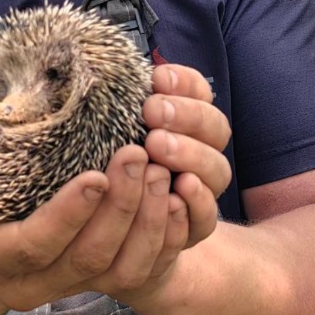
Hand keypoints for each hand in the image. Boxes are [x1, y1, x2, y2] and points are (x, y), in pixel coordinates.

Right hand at [0, 144, 161, 310]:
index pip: (34, 245)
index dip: (67, 214)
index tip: (96, 174)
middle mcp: (33, 286)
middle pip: (87, 258)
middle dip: (118, 209)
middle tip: (137, 156)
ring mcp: (69, 288)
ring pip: (120, 270)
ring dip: (147, 222)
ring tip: (159, 172)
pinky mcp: (96, 284)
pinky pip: (140, 272)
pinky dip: (162, 238)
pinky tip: (174, 198)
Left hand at [79, 64, 231, 304]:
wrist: (104, 242)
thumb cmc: (97, 180)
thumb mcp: (99, 142)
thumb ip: (111, 113)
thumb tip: (96, 73)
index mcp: (183, 125)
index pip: (199, 93)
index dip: (186, 83)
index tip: (157, 78)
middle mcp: (198, 156)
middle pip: (216, 129)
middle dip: (187, 116)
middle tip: (152, 113)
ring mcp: (199, 194)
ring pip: (217, 170)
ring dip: (191, 154)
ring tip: (158, 147)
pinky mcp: (190, 232)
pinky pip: (207, 219)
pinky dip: (197, 203)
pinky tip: (178, 190)